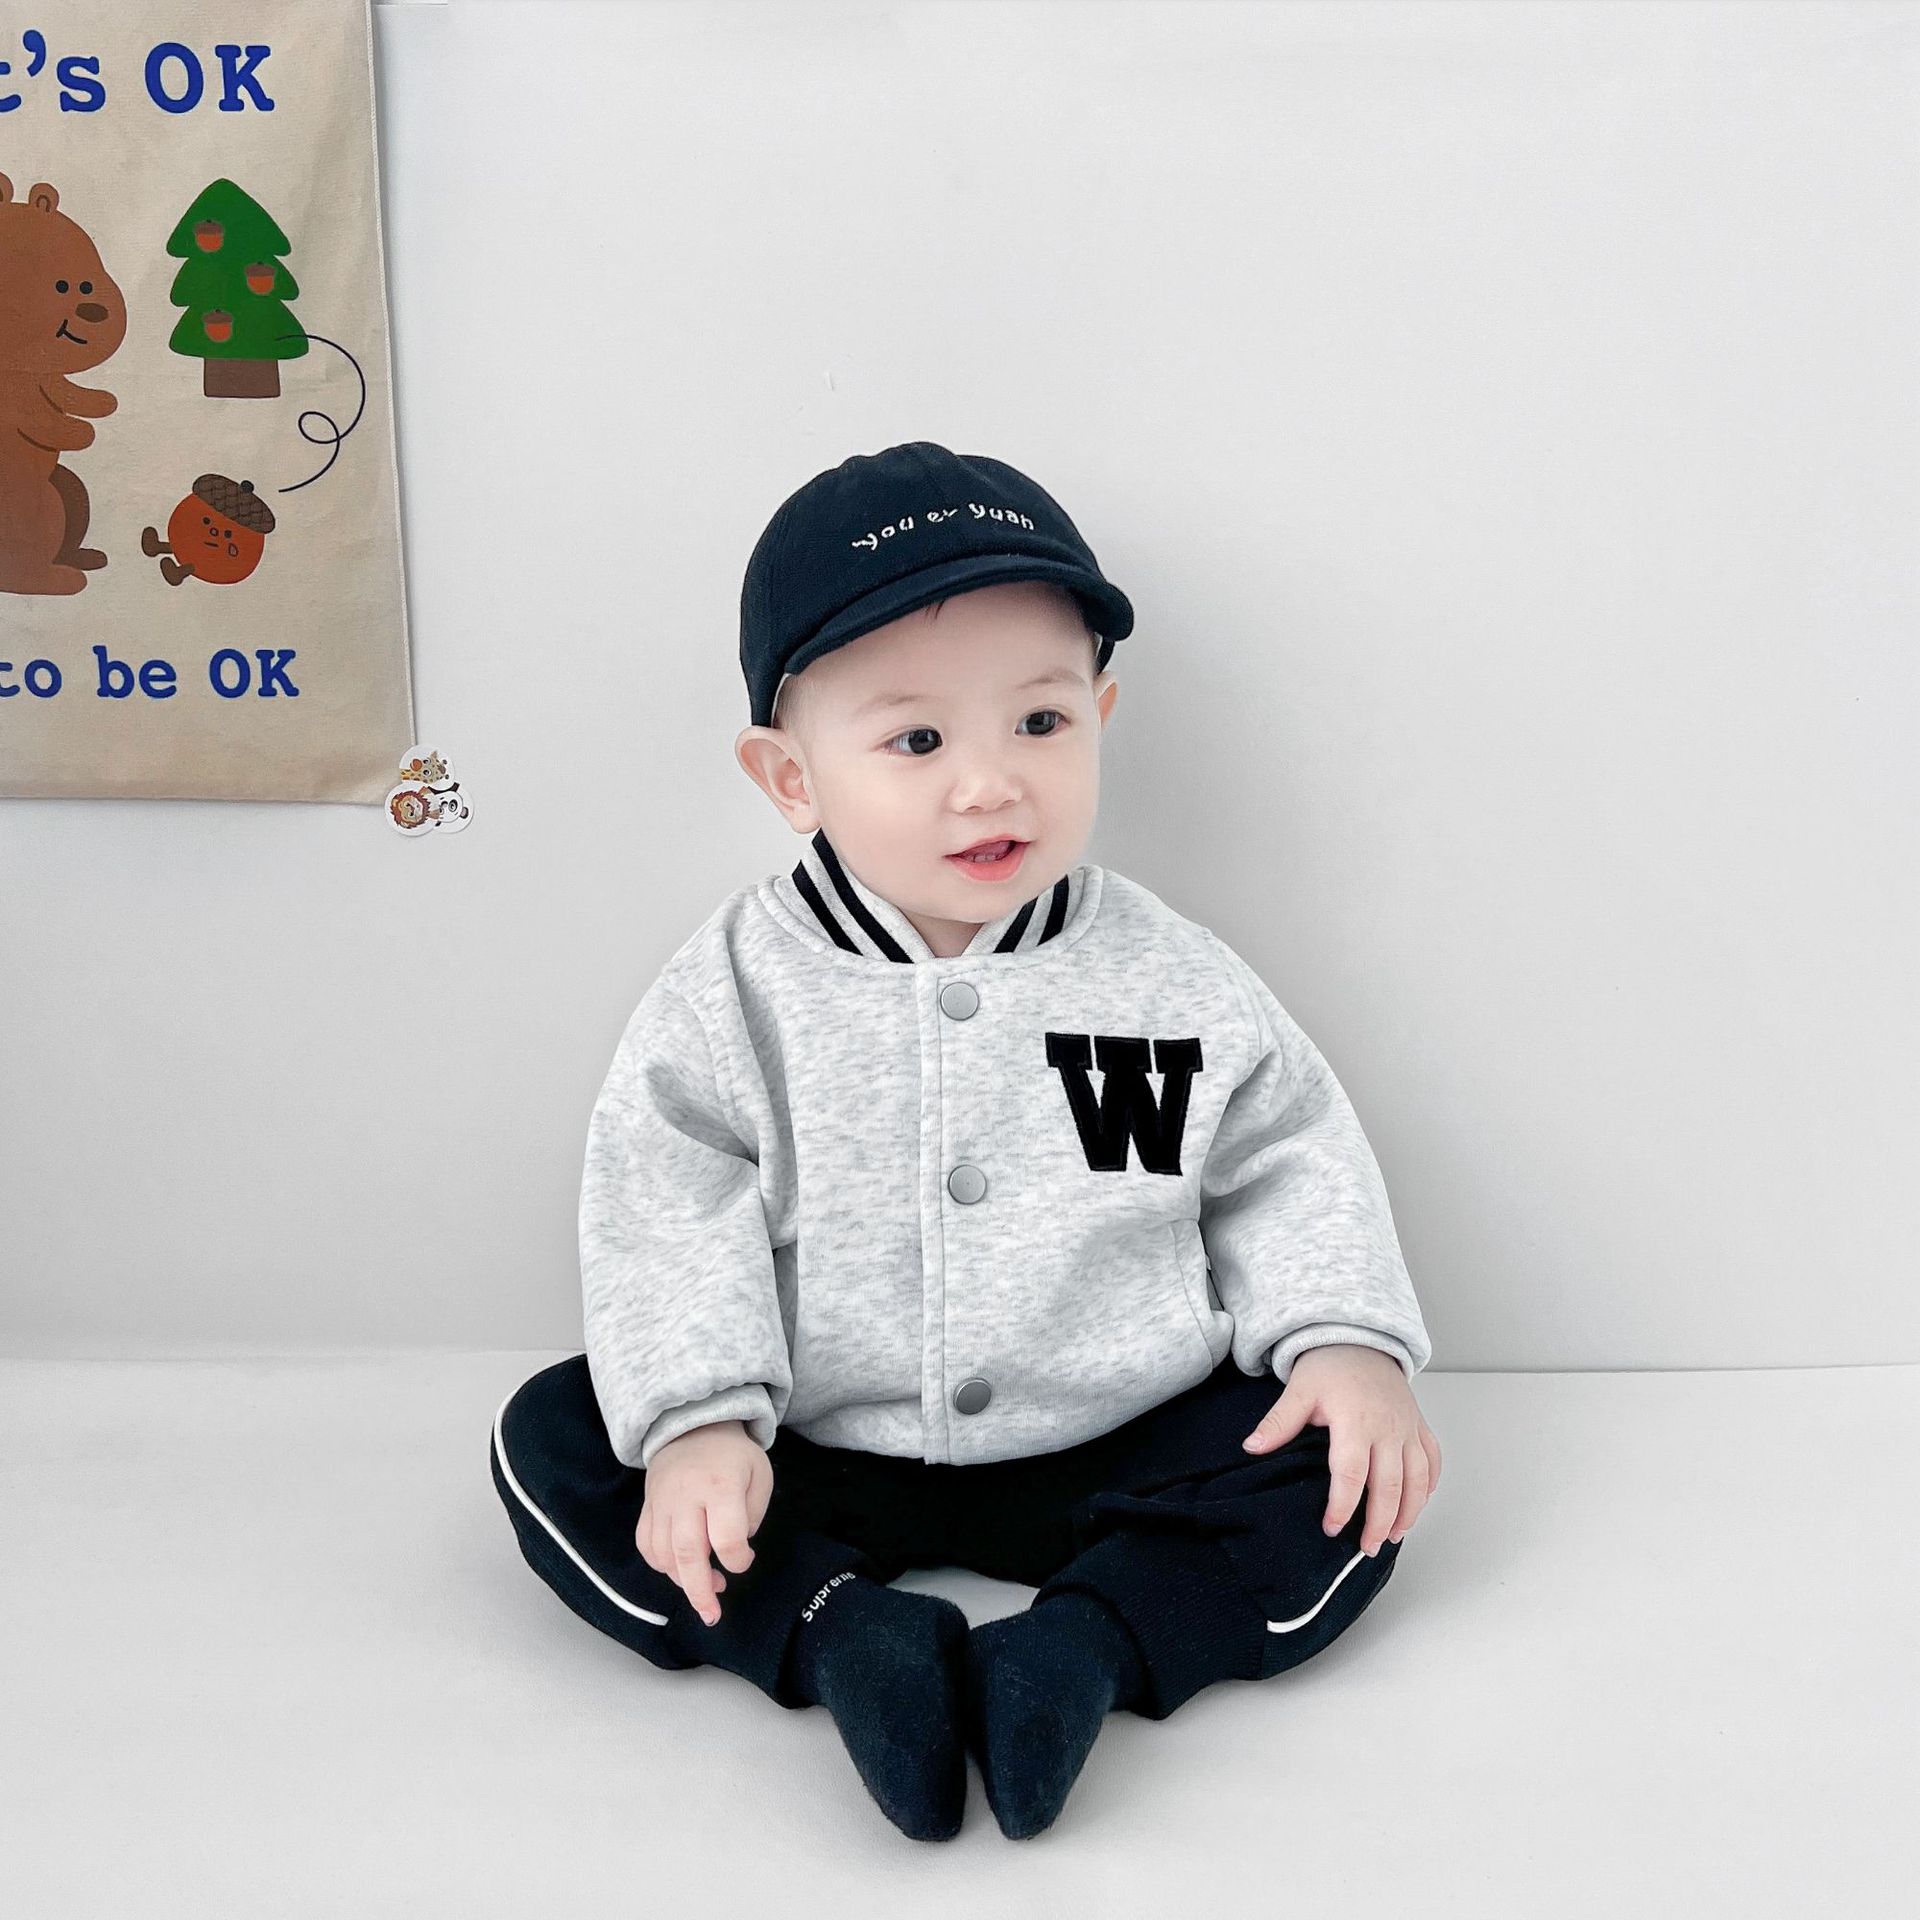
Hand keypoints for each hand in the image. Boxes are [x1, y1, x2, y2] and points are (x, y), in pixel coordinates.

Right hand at [636, 1419, 773, 1627]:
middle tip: (712, 1615)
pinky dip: (659, 1565)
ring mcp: (661, 1502)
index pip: (726, 1536)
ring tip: (704, 1587)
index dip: (738, 1559)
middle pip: (687, 1552)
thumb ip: (752, 1515)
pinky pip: (645, 1545)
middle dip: (699, 1590)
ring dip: (681, 1579)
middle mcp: (686, 1495)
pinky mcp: (647, 1508)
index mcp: (720, 1485)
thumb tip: (735, 1551)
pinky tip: (678, 1568)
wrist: (691, 1427)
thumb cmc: (732, 1456)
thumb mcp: (759, 1474)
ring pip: (662, 1554)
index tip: (745, 1559)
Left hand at [1241, 1344, 1440, 1555]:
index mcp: (1356, 1420)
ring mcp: (1408, 1428)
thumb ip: (1279, 1422)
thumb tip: (1251, 1447)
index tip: (1331, 1527)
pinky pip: (1433, 1462)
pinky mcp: (1419, 1427)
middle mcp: (1388, 1428)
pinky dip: (1429, 1487)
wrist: (1360, 1340)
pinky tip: (1417, 1506)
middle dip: (1378, 1522)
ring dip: (1408, 1513)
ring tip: (1391, 1536)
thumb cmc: (1330, 1367)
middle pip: (1390, 1486)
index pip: (1352, 1473)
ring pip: (1418, 1480)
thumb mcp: (1299, 1390)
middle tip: (1365, 1547)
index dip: (1342, 1505)